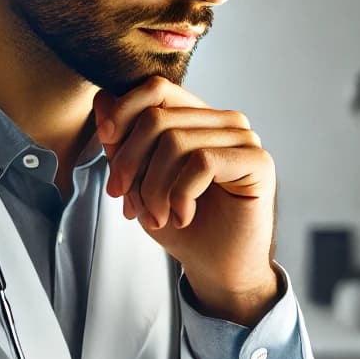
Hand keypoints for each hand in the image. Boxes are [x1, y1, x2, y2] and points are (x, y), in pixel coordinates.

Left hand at [93, 78, 277, 322]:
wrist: (216, 269)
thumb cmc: (182, 226)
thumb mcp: (139, 182)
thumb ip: (123, 143)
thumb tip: (102, 99)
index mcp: (198, 119)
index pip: (157, 89)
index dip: (123, 112)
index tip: (105, 142)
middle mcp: (223, 122)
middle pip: (158, 117)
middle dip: (130, 162)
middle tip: (126, 200)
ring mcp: (244, 139)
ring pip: (175, 141)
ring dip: (153, 187)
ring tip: (156, 216)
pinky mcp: (257, 162)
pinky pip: (202, 162)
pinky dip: (180, 195)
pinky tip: (182, 215)